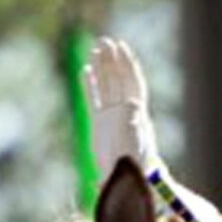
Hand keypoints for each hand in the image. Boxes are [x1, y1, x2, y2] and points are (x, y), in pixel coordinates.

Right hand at [84, 38, 160, 175]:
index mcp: (134, 114)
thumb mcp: (136, 146)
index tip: (121, 49)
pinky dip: (91, 85)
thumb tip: (132, 111)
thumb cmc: (134, 168)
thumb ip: (133, 130)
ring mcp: (111, 116)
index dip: (127, 66)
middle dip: (113, 61)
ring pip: (107, 86)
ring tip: (96, 48)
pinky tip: (86, 70)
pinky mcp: (99, 123)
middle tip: (104, 41)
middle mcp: (124, 111)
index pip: (132, 84)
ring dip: (102, 68)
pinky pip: (94, 99)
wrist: (126, 179)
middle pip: (119, 80)